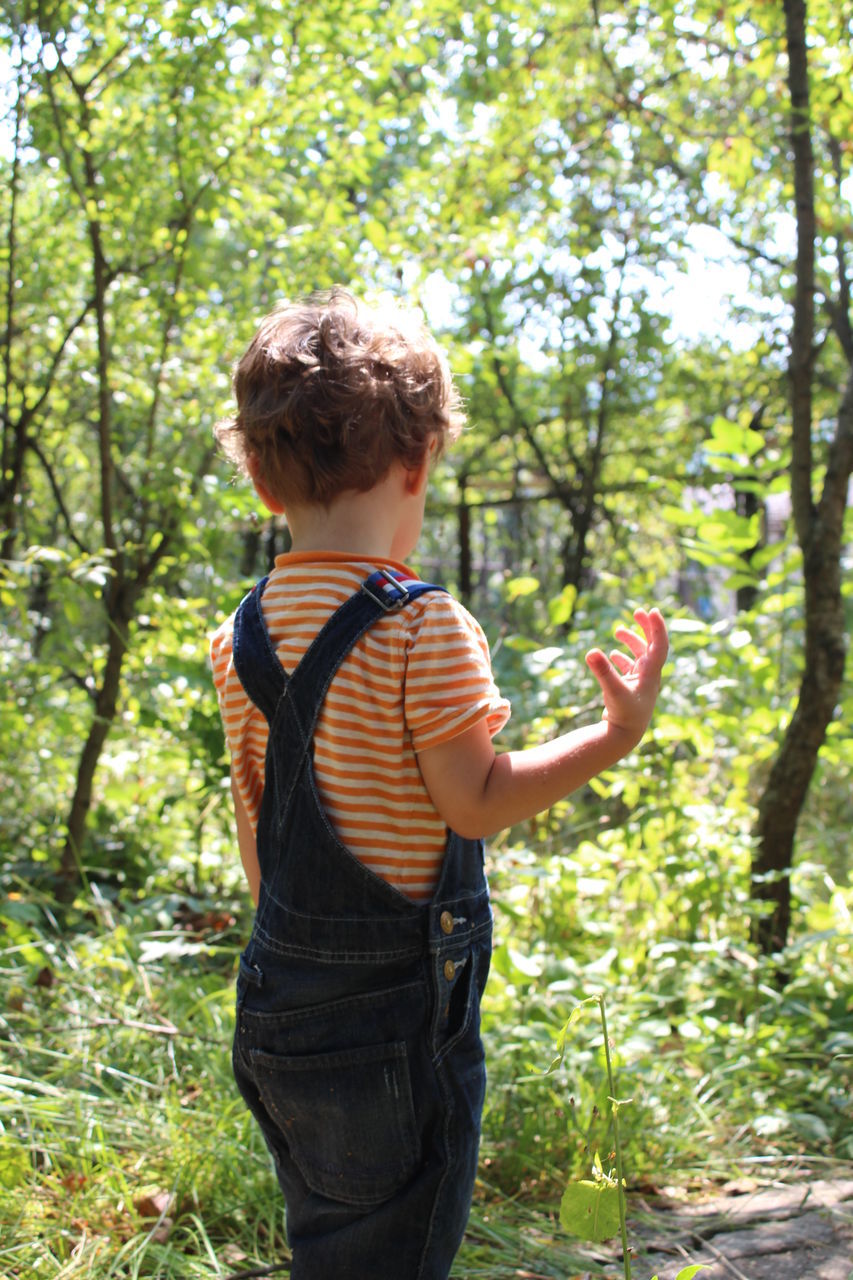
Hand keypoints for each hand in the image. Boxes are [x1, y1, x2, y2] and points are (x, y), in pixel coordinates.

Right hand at [585, 608, 668, 744]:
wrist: (623, 736)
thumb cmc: (623, 715)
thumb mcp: (612, 691)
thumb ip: (602, 671)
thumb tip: (591, 651)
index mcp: (651, 673)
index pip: (659, 645)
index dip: (657, 627)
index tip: (651, 611)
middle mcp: (649, 676)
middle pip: (652, 646)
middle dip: (646, 628)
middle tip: (637, 612)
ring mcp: (641, 682)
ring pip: (640, 656)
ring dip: (632, 641)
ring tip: (618, 631)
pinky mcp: (631, 689)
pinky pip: (631, 667)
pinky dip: (623, 658)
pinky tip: (612, 655)